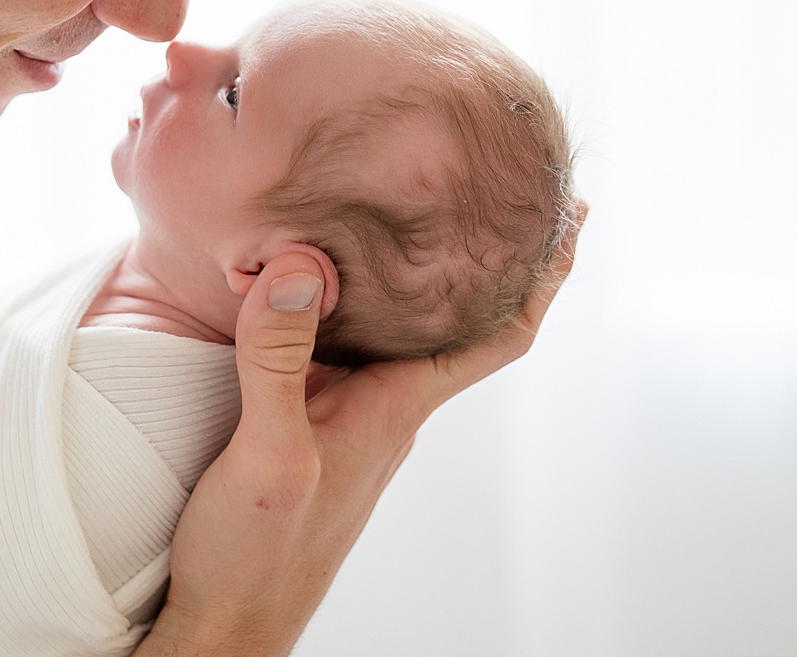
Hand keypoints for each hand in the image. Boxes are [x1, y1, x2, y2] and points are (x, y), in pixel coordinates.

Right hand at [135, 234, 575, 656]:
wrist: (225, 626)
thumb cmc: (255, 560)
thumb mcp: (267, 452)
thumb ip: (281, 360)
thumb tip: (304, 267)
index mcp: (394, 408)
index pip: (496, 334)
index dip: (543, 276)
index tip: (571, 218)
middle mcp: (382, 406)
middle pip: (452, 318)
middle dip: (480, 253)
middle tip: (498, 183)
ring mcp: (345, 415)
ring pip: (396, 328)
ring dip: (410, 272)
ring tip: (415, 206)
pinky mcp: (305, 423)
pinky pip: (344, 344)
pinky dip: (347, 299)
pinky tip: (319, 276)